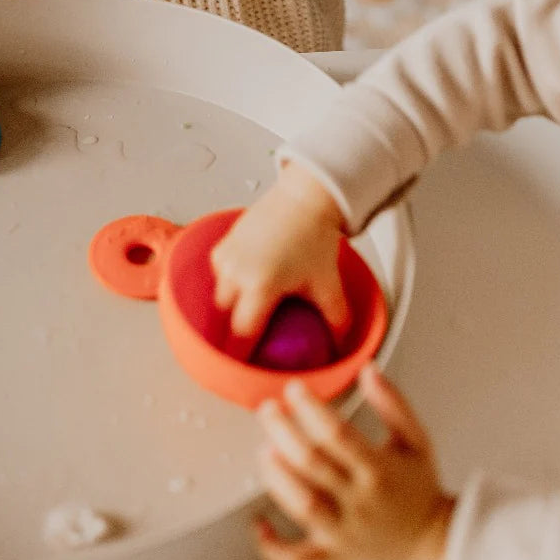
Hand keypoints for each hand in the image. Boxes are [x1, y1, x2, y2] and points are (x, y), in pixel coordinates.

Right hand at [210, 162, 351, 341]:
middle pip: (227, 315)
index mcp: (260, 285)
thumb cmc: (313, 235)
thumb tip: (340, 341)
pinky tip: (248, 276)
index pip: (242, 333)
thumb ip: (336, 318)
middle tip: (255, 328)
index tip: (246, 360)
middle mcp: (238, 271)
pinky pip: (219, 270)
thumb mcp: (328, 283)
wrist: (305, 198)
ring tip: (253, 300)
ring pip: (220, 292)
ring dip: (232, 300)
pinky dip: (229, 277)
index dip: (242, 351)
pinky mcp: (225, 241)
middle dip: (238, 323)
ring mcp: (228, 255)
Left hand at [255, 368, 454, 559]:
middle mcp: (359, 501)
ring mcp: (344, 531)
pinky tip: (258, 522)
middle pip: (312, 464)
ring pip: (302, 505)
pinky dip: (274, 546)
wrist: (436, 545)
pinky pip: (298, 558)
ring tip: (264, 449)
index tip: (295, 389)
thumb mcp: (416, 440)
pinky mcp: (334, 555)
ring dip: (277, 476)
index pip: (338, 434)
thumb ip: (393, 404)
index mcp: (379, 470)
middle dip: (283, 432)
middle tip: (267, 409)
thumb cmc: (421, 489)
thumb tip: (369, 371)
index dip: (311, 409)